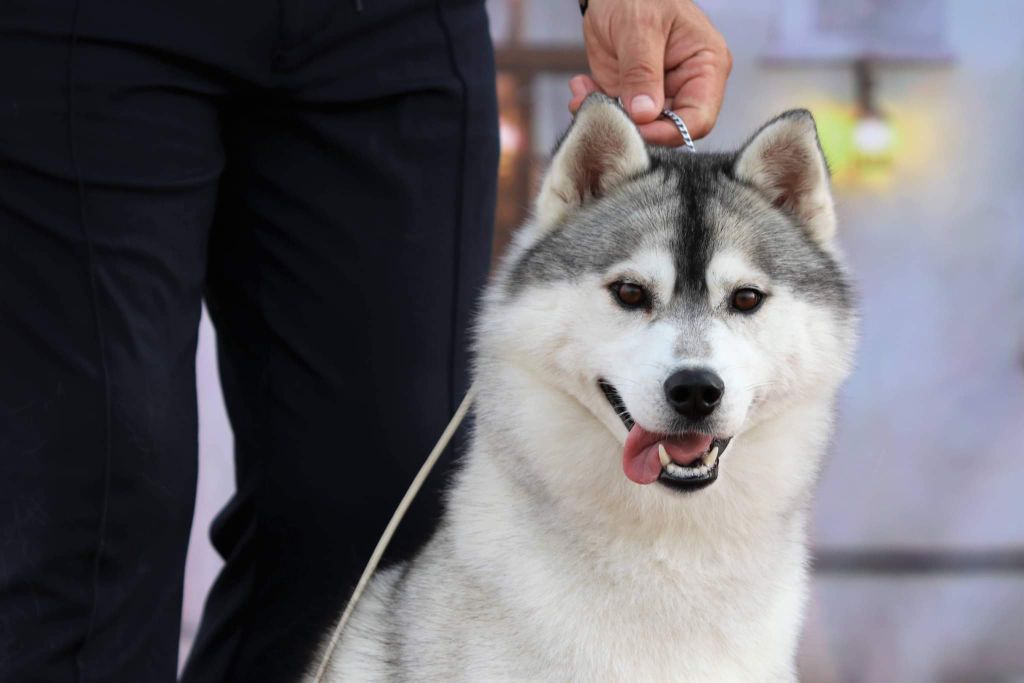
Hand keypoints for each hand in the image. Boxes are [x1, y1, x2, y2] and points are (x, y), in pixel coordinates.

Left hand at [570, 0, 731, 145]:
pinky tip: (581, 87)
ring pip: (637, 128)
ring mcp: (657, 93)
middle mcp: (686, 86)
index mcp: (705, 67)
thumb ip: (642, 71)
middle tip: (598, 110)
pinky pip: (616, 115)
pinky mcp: (631, 95)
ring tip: (582, 94)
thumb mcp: (640, 27)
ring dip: (606, 117)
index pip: (698, 118)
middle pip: (667, 130)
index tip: (635, 127)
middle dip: (631, 127)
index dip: (668, 132)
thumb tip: (644, 113)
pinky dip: (594, 107)